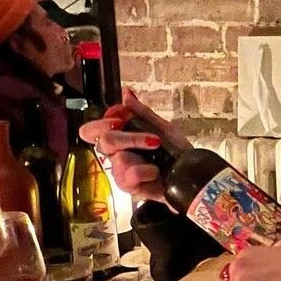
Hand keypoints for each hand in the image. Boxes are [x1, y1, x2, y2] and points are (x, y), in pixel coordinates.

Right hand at [79, 87, 191, 203]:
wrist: (190, 174)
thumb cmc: (174, 151)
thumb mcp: (162, 127)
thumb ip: (142, 112)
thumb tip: (126, 92)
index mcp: (118, 137)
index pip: (90, 131)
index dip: (100, 124)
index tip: (121, 119)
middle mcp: (115, 154)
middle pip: (104, 141)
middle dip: (130, 137)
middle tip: (152, 138)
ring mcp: (120, 171)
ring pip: (119, 158)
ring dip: (143, 151)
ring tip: (160, 151)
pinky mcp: (129, 187)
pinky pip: (131, 174)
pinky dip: (148, 170)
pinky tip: (157, 171)